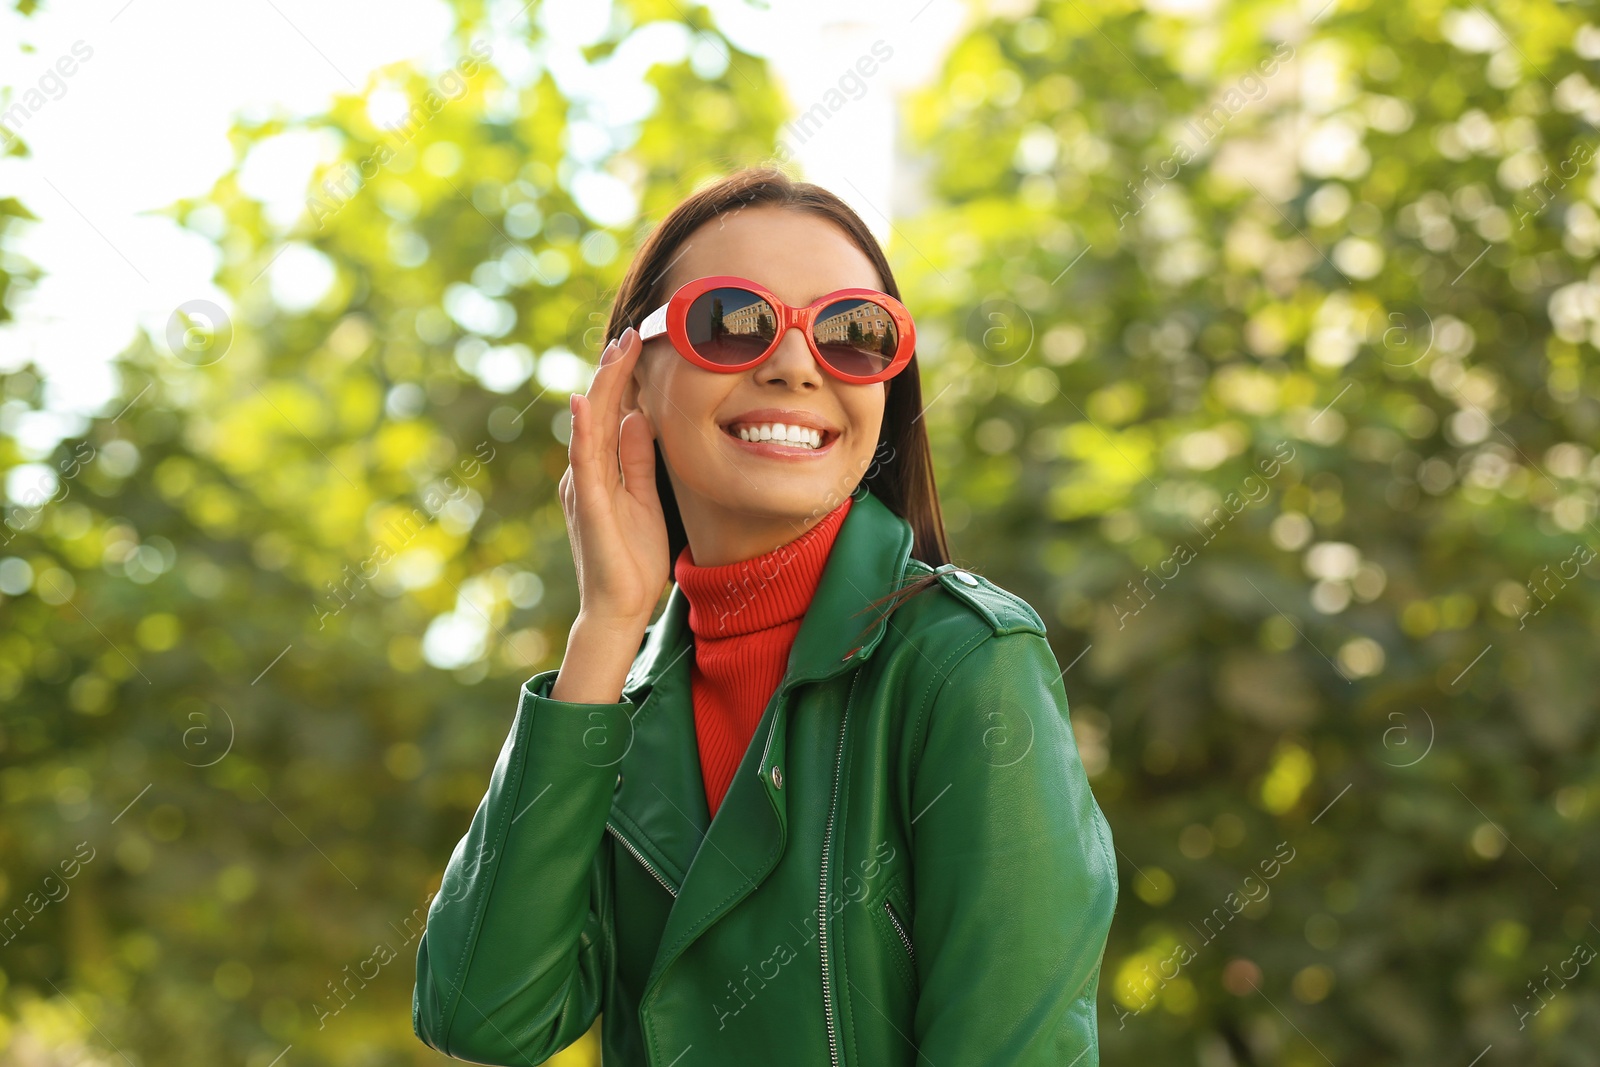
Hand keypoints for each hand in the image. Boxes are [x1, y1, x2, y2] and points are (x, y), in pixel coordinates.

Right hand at [558, 326, 669, 629]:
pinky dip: (583, 430)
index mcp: (600, 470)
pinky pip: (584, 461)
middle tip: (629, 333)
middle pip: (597, 412)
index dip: (621, 379)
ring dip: (601, 387)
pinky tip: (584, 402)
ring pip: (589, 426)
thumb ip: (638, 460)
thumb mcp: (645, 500)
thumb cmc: (633, 559)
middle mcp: (585, 473)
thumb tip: (638, 417)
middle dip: (613, 371)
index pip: (609, 414)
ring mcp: (583, 487)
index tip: (637, 345)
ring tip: (614, 352)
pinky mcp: (588, 506)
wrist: (619, 608)